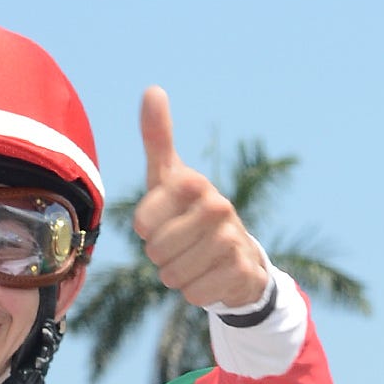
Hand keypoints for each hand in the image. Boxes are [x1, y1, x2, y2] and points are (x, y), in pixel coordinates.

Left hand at [132, 90, 269, 315]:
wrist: (238, 255)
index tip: (164, 221)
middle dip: (162, 256)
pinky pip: (195, 294)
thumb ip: (157, 137)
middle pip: (157, 251)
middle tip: (180, 245)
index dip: (147, 231)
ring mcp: (231, 238)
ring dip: (177, 276)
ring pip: (174, 275)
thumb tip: (153, 89)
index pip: (143, 224)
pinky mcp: (241, 270)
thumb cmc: (190, 212)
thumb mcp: (169, 177)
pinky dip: (196, 292)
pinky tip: (209, 276)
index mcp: (193, 182)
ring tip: (194, 261)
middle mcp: (216, 205)